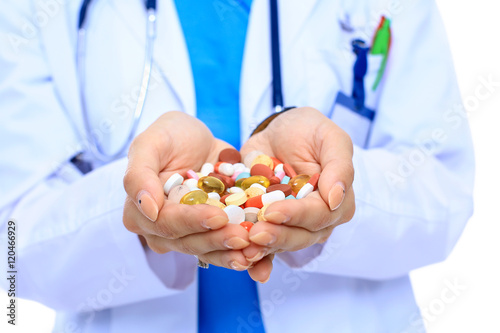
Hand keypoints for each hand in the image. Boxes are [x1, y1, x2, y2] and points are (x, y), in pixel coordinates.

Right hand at [123, 111, 250, 270]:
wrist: (197, 138)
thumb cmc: (169, 136)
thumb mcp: (150, 143)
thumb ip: (139, 174)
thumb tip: (147, 209)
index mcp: (141, 213)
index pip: (166, 223)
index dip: (191, 221)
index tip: (217, 216)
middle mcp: (163, 230)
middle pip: (189, 242)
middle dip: (217, 240)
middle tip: (243, 236)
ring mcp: (189, 234)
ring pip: (209, 251)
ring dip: (232, 254)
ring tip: (255, 251)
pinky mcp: (212, 233)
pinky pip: (226, 248)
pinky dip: (245, 254)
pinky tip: (262, 256)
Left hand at [240, 107, 355, 281]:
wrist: (278, 131)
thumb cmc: (308, 131)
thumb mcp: (329, 137)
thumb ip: (339, 165)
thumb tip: (336, 198)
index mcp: (336, 200)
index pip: (320, 214)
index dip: (297, 216)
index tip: (272, 212)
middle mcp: (317, 219)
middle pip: (302, 236)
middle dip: (278, 236)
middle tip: (255, 233)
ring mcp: (293, 225)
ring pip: (282, 244)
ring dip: (264, 249)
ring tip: (244, 247)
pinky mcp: (270, 225)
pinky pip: (265, 247)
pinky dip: (256, 258)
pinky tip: (244, 263)